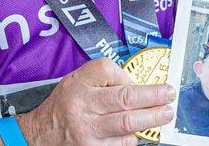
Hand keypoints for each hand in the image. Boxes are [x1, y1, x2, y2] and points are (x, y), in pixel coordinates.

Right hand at [17, 57, 175, 144]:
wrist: (39, 136)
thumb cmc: (64, 105)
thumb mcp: (76, 82)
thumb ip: (104, 79)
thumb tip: (137, 85)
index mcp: (77, 85)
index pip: (108, 70)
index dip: (129, 75)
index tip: (146, 78)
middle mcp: (81, 107)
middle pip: (124, 100)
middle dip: (153, 98)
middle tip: (169, 97)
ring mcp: (87, 132)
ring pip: (126, 125)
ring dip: (150, 120)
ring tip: (164, 114)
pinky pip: (121, 144)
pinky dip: (133, 138)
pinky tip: (140, 132)